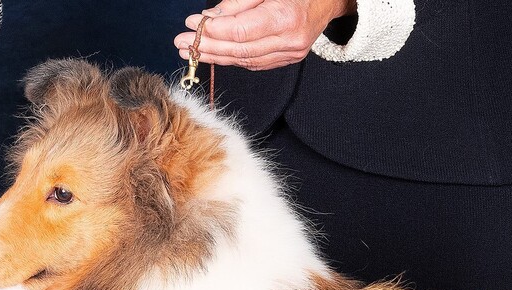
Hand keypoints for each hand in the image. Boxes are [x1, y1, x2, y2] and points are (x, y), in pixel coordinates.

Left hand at [175, 0, 355, 71]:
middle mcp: (290, 41)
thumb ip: (240, 2)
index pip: (241, 32)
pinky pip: (256, 62)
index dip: (214, 31)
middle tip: (182, 44)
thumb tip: (212, 18)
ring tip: (192, 52)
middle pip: (241, 50)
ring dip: (217, 57)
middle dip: (209, 47)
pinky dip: (234, 58)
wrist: (329, 0)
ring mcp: (291, 53)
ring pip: (246, 60)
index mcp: (286, 18)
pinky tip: (216, 54)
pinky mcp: (289, 58)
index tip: (193, 24)